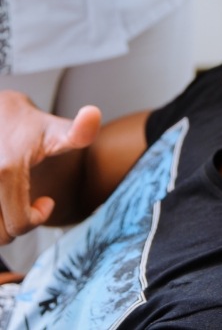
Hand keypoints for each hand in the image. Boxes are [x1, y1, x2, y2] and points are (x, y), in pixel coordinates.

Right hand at [0, 91, 100, 242]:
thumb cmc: (31, 126)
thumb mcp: (58, 130)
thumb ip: (80, 131)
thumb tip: (93, 113)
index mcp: (6, 170)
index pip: (19, 223)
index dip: (36, 219)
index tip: (46, 202)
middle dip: (15, 226)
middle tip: (25, 205)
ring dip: (0, 224)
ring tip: (11, 204)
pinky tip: (0, 201)